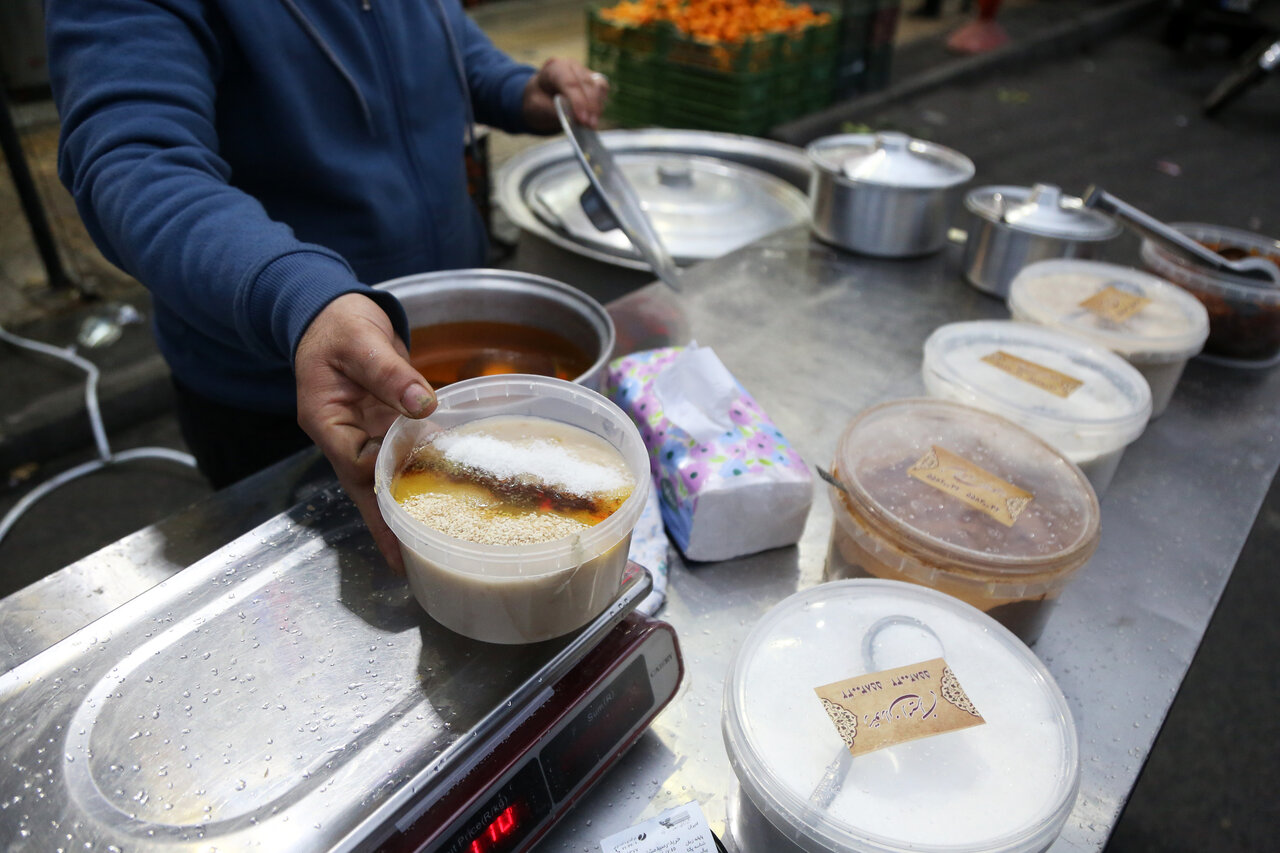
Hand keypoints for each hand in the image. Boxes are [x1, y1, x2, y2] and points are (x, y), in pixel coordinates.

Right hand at [295, 293, 436, 574]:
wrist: (334, 312)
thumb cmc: (339, 325)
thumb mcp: (361, 341)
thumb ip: (390, 372)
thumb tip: (425, 403)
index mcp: (326, 419)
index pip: (355, 460)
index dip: (382, 478)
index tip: (410, 497)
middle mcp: (343, 435)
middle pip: (364, 488)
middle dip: (383, 526)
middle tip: (404, 563)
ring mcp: (362, 435)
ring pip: (381, 481)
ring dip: (402, 509)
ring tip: (424, 547)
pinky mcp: (382, 428)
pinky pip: (399, 460)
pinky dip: (418, 477)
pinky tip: (441, 497)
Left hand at [522, 57, 609, 131]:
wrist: (540, 98)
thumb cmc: (538, 100)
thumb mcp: (538, 107)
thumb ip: (554, 110)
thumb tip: (572, 116)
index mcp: (554, 68)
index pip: (569, 82)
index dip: (578, 101)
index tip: (582, 119)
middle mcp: (571, 66)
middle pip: (586, 84)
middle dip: (590, 107)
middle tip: (589, 126)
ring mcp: (584, 72)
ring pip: (598, 86)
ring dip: (597, 107)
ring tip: (592, 125)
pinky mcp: (593, 81)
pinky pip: (602, 90)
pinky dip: (600, 104)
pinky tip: (594, 117)